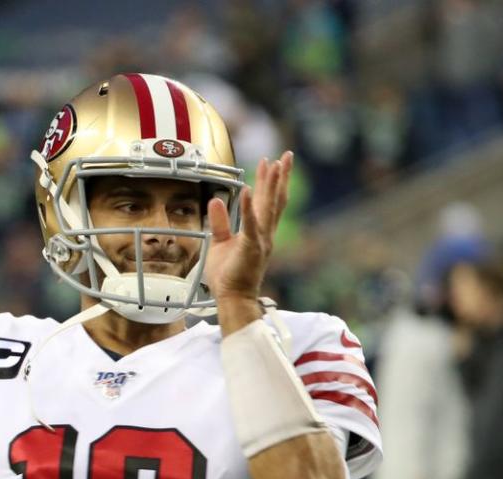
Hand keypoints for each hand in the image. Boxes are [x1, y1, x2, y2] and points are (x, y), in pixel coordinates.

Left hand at [205, 152, 292, 303]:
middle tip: (286, 155)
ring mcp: (260, 240)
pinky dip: (248, 207)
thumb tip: (215, 200)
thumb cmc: (228, 274)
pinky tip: (246, 189)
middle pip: (275, 200)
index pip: (267, 202)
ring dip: (270, 185)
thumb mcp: (219, 243)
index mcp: (259, 232)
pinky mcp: (251, 247)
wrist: (232, 297)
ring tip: (274, 164)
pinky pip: (250, 224)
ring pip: (268, 207)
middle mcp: (265, 234)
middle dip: (280, 177)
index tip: (272, 163)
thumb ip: (220, 222)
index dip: (270, 182)